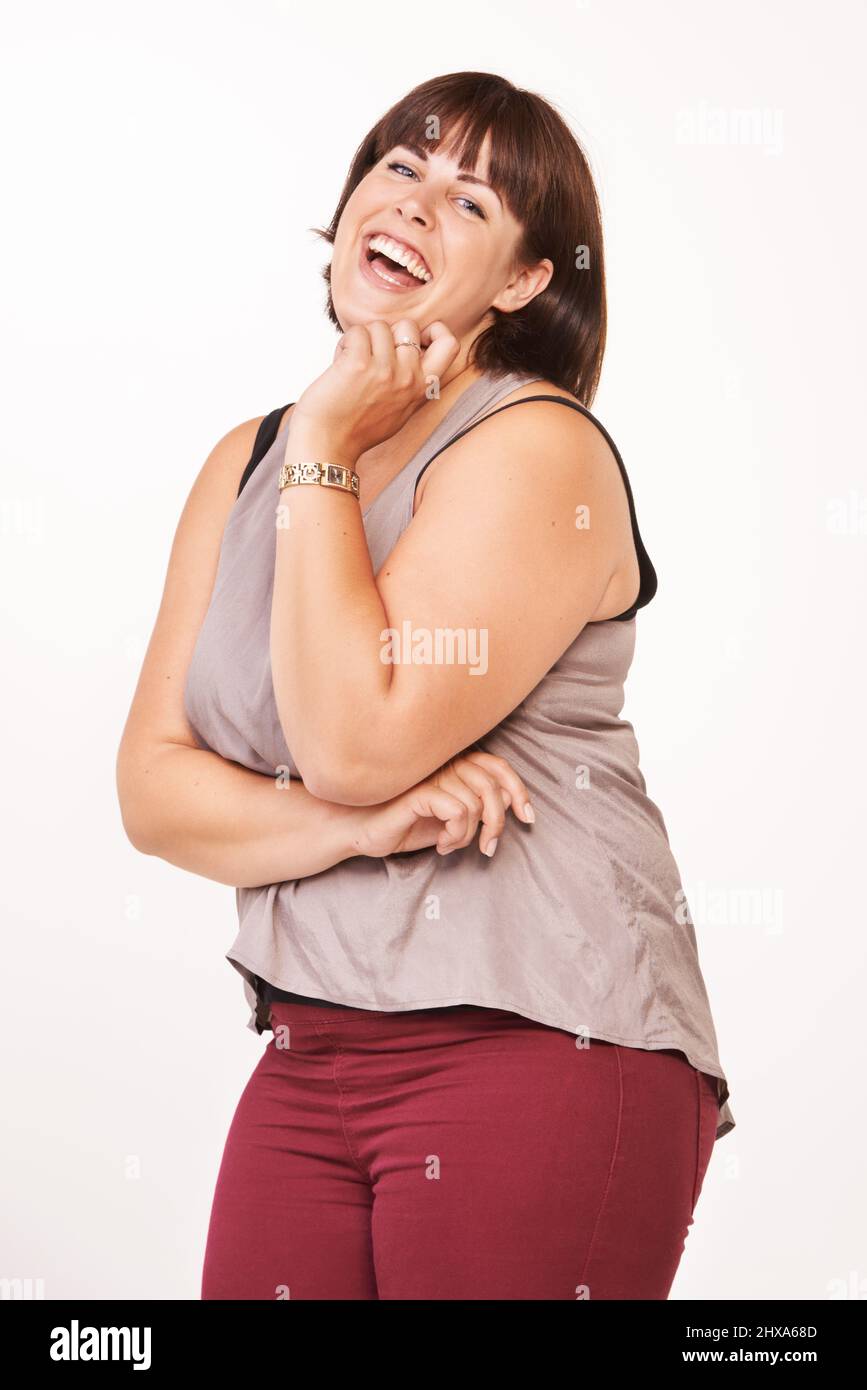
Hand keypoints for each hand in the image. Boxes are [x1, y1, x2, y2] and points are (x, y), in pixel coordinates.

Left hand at [289, 318, 460, 461]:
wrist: (328, 445)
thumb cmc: (359, 429)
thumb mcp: (401, 410)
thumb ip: (412, 383)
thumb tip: (415, 350)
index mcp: (422, 388)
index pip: (450, 344)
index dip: (433, 331)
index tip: (414, 339)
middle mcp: (408, 378)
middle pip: (408, 326)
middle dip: (388, 333)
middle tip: (373, 355)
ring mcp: (385, 371)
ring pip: (379, 326)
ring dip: (362, 339)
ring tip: (352, 364)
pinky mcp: (358, 364)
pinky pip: (356, 332)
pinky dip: (345, 344)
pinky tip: (340, 364)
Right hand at [353, 749, 533, 859]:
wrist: (363, 832)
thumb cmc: (405, 824)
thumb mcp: (449, 819)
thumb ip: (476, 809)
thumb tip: (506, 811)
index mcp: (454, 765)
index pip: (498, 767)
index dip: (518, 790)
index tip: (528, 817)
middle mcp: (444, 764)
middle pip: (492, 788)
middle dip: (497, 824)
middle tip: (488, 848)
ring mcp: (431, 776)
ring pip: (476, 806)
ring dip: (468, 836)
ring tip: (449, 845)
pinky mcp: (420, 791)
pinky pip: (458, 812)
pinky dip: (456, 835)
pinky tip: (440, 844)